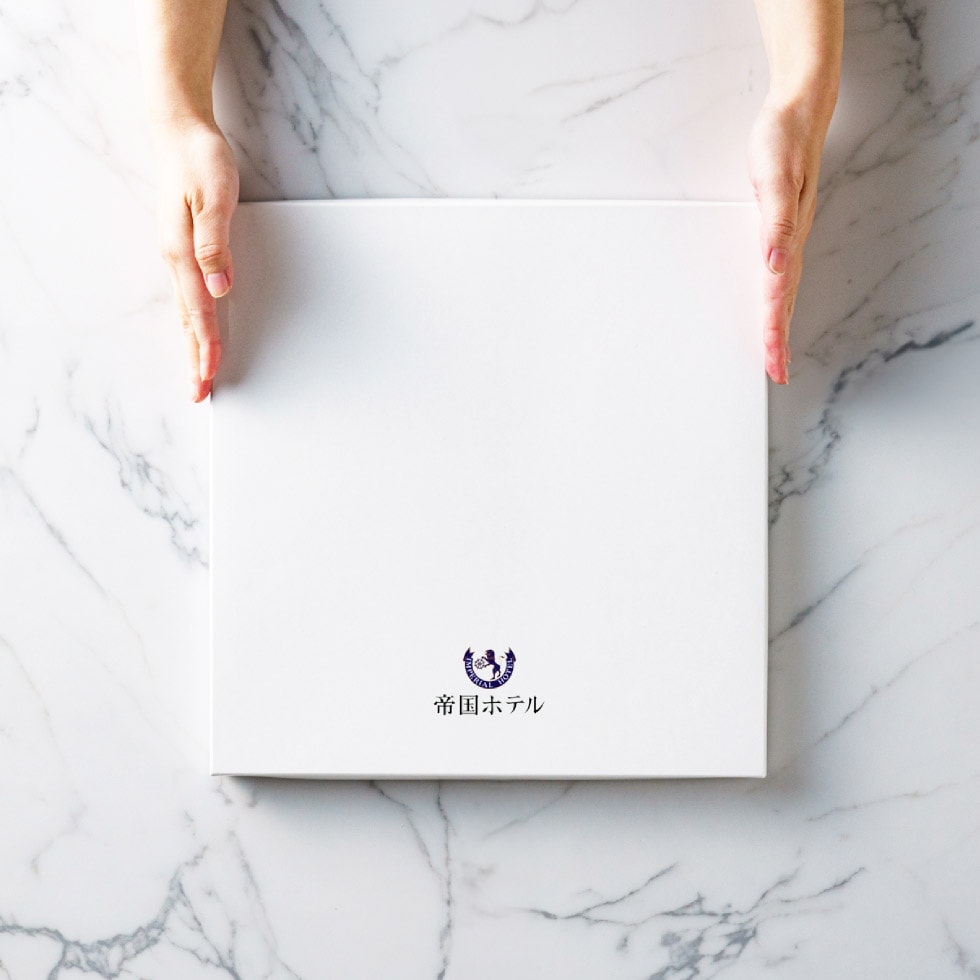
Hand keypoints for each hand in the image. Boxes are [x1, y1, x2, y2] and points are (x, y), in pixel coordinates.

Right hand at [154, 119, 238, 401]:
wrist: (179, 131)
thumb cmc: (200, 160)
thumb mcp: (213, 198)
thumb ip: (216, 244)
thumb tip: (220, 285)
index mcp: (182, 251)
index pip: (199, 309)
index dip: (207, 344)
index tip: (211, 372)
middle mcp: (175, 258)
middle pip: (188, 319)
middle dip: (195, 357)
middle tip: (199, 392)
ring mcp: (177, 254)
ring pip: (187, 310)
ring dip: (194, 343)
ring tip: (198, 372)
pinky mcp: (183, 247)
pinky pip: (188, 294)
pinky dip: (194, 320)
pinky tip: (197, 331)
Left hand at [748, 94, 832, 384]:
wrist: (799, 110)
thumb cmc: (783, 141)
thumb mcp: (775, 178)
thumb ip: (775, 222)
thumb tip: (772, 262)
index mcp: (786, 237)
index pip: (778, 296)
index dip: (774, 330)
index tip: (773, 361)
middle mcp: (789, 241)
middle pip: (784, 301)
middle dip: (779, 339)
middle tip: (777, 373)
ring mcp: (788, 235)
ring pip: (784, 290)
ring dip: (779, 323)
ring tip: (777, 353)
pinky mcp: (782, 226)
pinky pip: (780, 272)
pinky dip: (778, 296)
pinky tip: (776, 305)